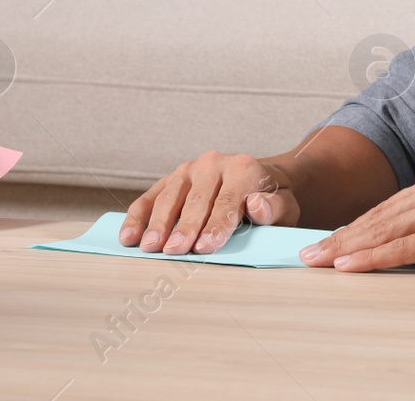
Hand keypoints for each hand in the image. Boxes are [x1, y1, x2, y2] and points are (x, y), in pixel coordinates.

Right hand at [120, 150, 300, 254]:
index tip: (205, 248)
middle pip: (197, 200)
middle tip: (174, 251)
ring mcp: (191, 168)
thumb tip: (256, 205)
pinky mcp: (173, 177)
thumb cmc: (272, 200)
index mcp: (245, 169)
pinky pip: (152, 196)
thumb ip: (274, 208)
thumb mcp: (286, 206)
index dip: (216, 226)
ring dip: (158, 223)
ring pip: (171, 197)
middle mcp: (215, 163)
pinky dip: (138, 216)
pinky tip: (128, 236)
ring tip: (149, 246)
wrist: (261, 180)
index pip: (228, 201)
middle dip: (184, 227)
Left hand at [299, 165, 414, 272]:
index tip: (333, 239)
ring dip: (345, 247)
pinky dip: (372, 257)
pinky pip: (404, 247)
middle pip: (380, 215)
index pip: (393, 205)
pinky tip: (348, 265)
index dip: (359, 224)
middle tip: (307, 253)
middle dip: (340, 236)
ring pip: (383, 230)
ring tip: (316, 262)